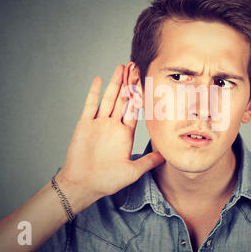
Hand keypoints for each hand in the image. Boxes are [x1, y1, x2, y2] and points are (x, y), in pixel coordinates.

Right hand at [56, 64, 163, 202]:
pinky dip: (94, 92)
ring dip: (115, 83)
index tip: (146, 81)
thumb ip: (148, 161)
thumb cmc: (107, 181)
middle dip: (129, 83)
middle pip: (122, 99)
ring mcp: (98, 123)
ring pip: (108, 98)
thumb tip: (166, 156)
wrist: (83, 185)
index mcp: (125, 133)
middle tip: (135, 66)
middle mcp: (113, 125)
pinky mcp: (84, 125)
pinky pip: (90, 105)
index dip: (140, 95)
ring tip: (121, 67)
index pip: (134, 109)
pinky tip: (99, 80)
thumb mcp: (133, 171)